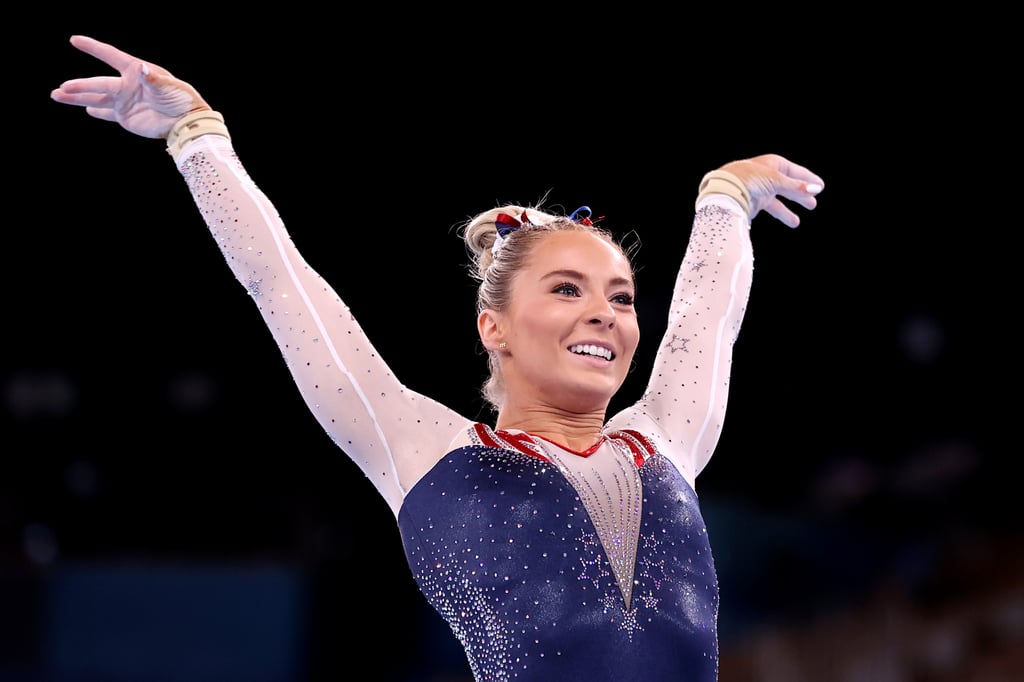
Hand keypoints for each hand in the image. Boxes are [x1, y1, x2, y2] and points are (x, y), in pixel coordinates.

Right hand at [50, 35, 209, 139]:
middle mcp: (126, 85)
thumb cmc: (181, 98)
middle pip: (97, 84)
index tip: (74, 40)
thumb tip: (141, 68)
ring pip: (95, 98)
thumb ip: (152, 77)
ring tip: (57, 95)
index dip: (93, 47)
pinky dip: (97, 112)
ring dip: (77, 98)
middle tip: (61, 89)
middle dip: (79, 86)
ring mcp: (125, 101)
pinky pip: (107, 113)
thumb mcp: (168, 86)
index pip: (110, 56)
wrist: (186, 122)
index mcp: (135, 71)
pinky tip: (86, 109)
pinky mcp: (126, 117)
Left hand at [719, 154, 824, 227]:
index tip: (820, 186)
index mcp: (772, 163)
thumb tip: (817, 188)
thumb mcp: (776, 181)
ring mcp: (759, 188)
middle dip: (801, 192)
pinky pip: (772, 208)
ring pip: (780, 197)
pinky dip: (782, 214)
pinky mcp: (753, 202)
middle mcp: (766, 175)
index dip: (807, 178)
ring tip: (804, 214)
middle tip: (814, 202)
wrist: (724, 191)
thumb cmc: (748, 180)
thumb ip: (796, 187)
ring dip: (793, 205)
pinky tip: (792, 221)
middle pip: (788, 184)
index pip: (794, 170)